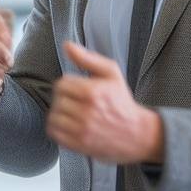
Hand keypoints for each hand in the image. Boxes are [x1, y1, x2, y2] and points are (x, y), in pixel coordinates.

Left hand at [47, 42, 162, 163]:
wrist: (136, 133)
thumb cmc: (122, 102)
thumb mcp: (111, 74)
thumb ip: (88, 58)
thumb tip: (67, 45)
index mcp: (93, 92)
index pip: (61, 84)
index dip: (68, 85)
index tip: (77, 90)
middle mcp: (86, 112)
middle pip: (57, 100)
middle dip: (65, 99)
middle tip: (77, 102)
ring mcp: (81, 130)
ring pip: (53, 116)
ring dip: (60, 114)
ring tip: (73, 113)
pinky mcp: (78, 144)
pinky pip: (54, 132)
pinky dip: (58, 128)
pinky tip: (70, 124)